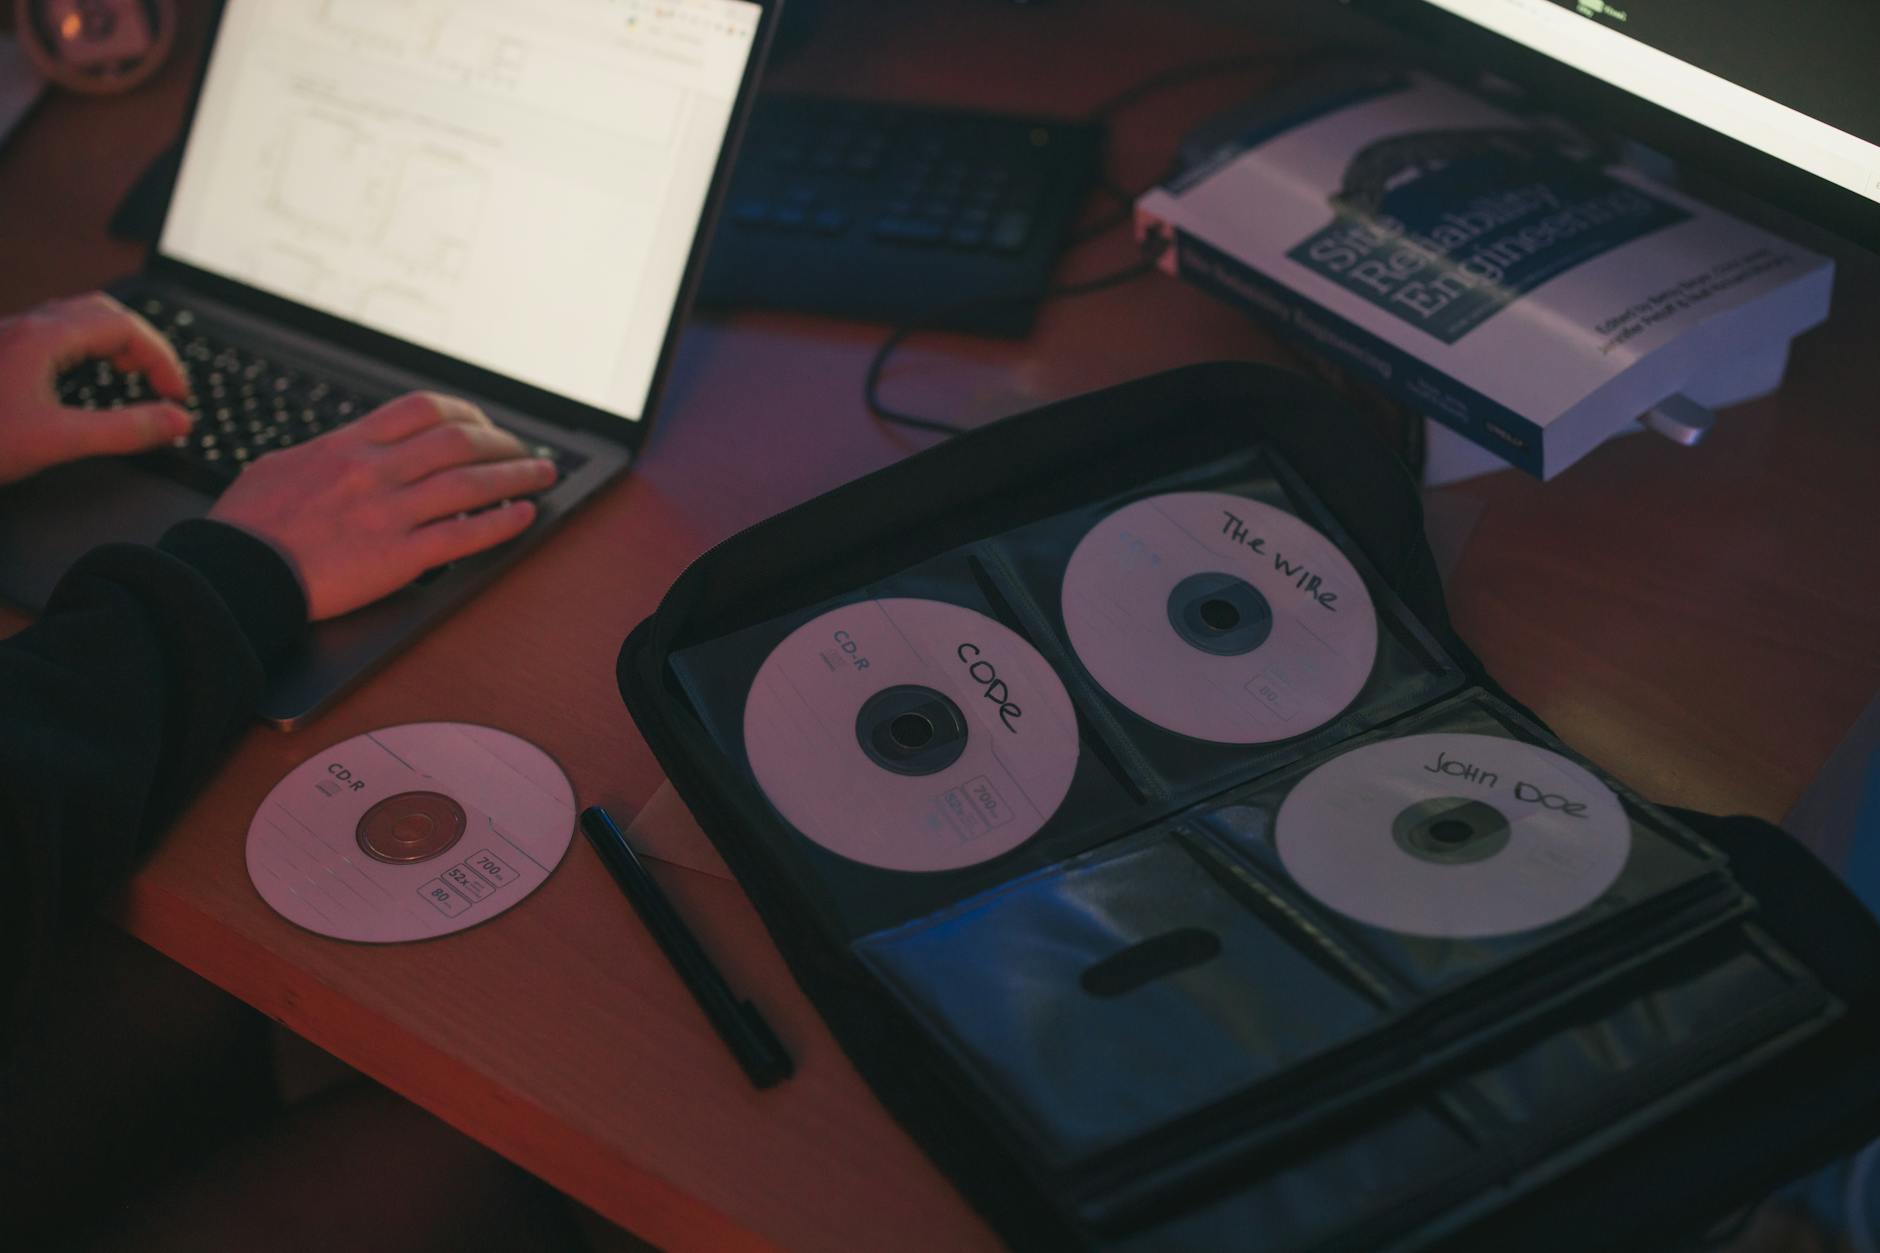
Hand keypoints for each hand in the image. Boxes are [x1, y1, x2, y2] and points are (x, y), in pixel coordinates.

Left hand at [0, 292, 192, 484]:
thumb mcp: (59, 441)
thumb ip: (125, 430)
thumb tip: (175, 422)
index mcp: (44, 338)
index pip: (124, 326)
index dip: (161, 357)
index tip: (176, 395)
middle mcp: (25, 328)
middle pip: (100, 313)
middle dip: (140, 343)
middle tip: (159, 381)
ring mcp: (8, 338)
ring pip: (74, 321)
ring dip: (112, 342)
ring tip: (130, 375)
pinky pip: (52, 336)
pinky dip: (84, 350)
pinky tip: (81, 379)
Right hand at [209, 392, 556, 619]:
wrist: (234, 573)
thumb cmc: (248, 525)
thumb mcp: (283, 467)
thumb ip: (328, 455)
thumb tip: (349, 450)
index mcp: (348, 447)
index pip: (422, 411)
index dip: (465, 413)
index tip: (483, 424)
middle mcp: (375, 473)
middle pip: (458, 442)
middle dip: (503, 444)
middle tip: (525, 451)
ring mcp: (389, 514)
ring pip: (470, 484)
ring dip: (516, 477)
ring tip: (542, 476)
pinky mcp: (398, 558)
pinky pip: (463, 535)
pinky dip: (500, 523)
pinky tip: (524, 516)